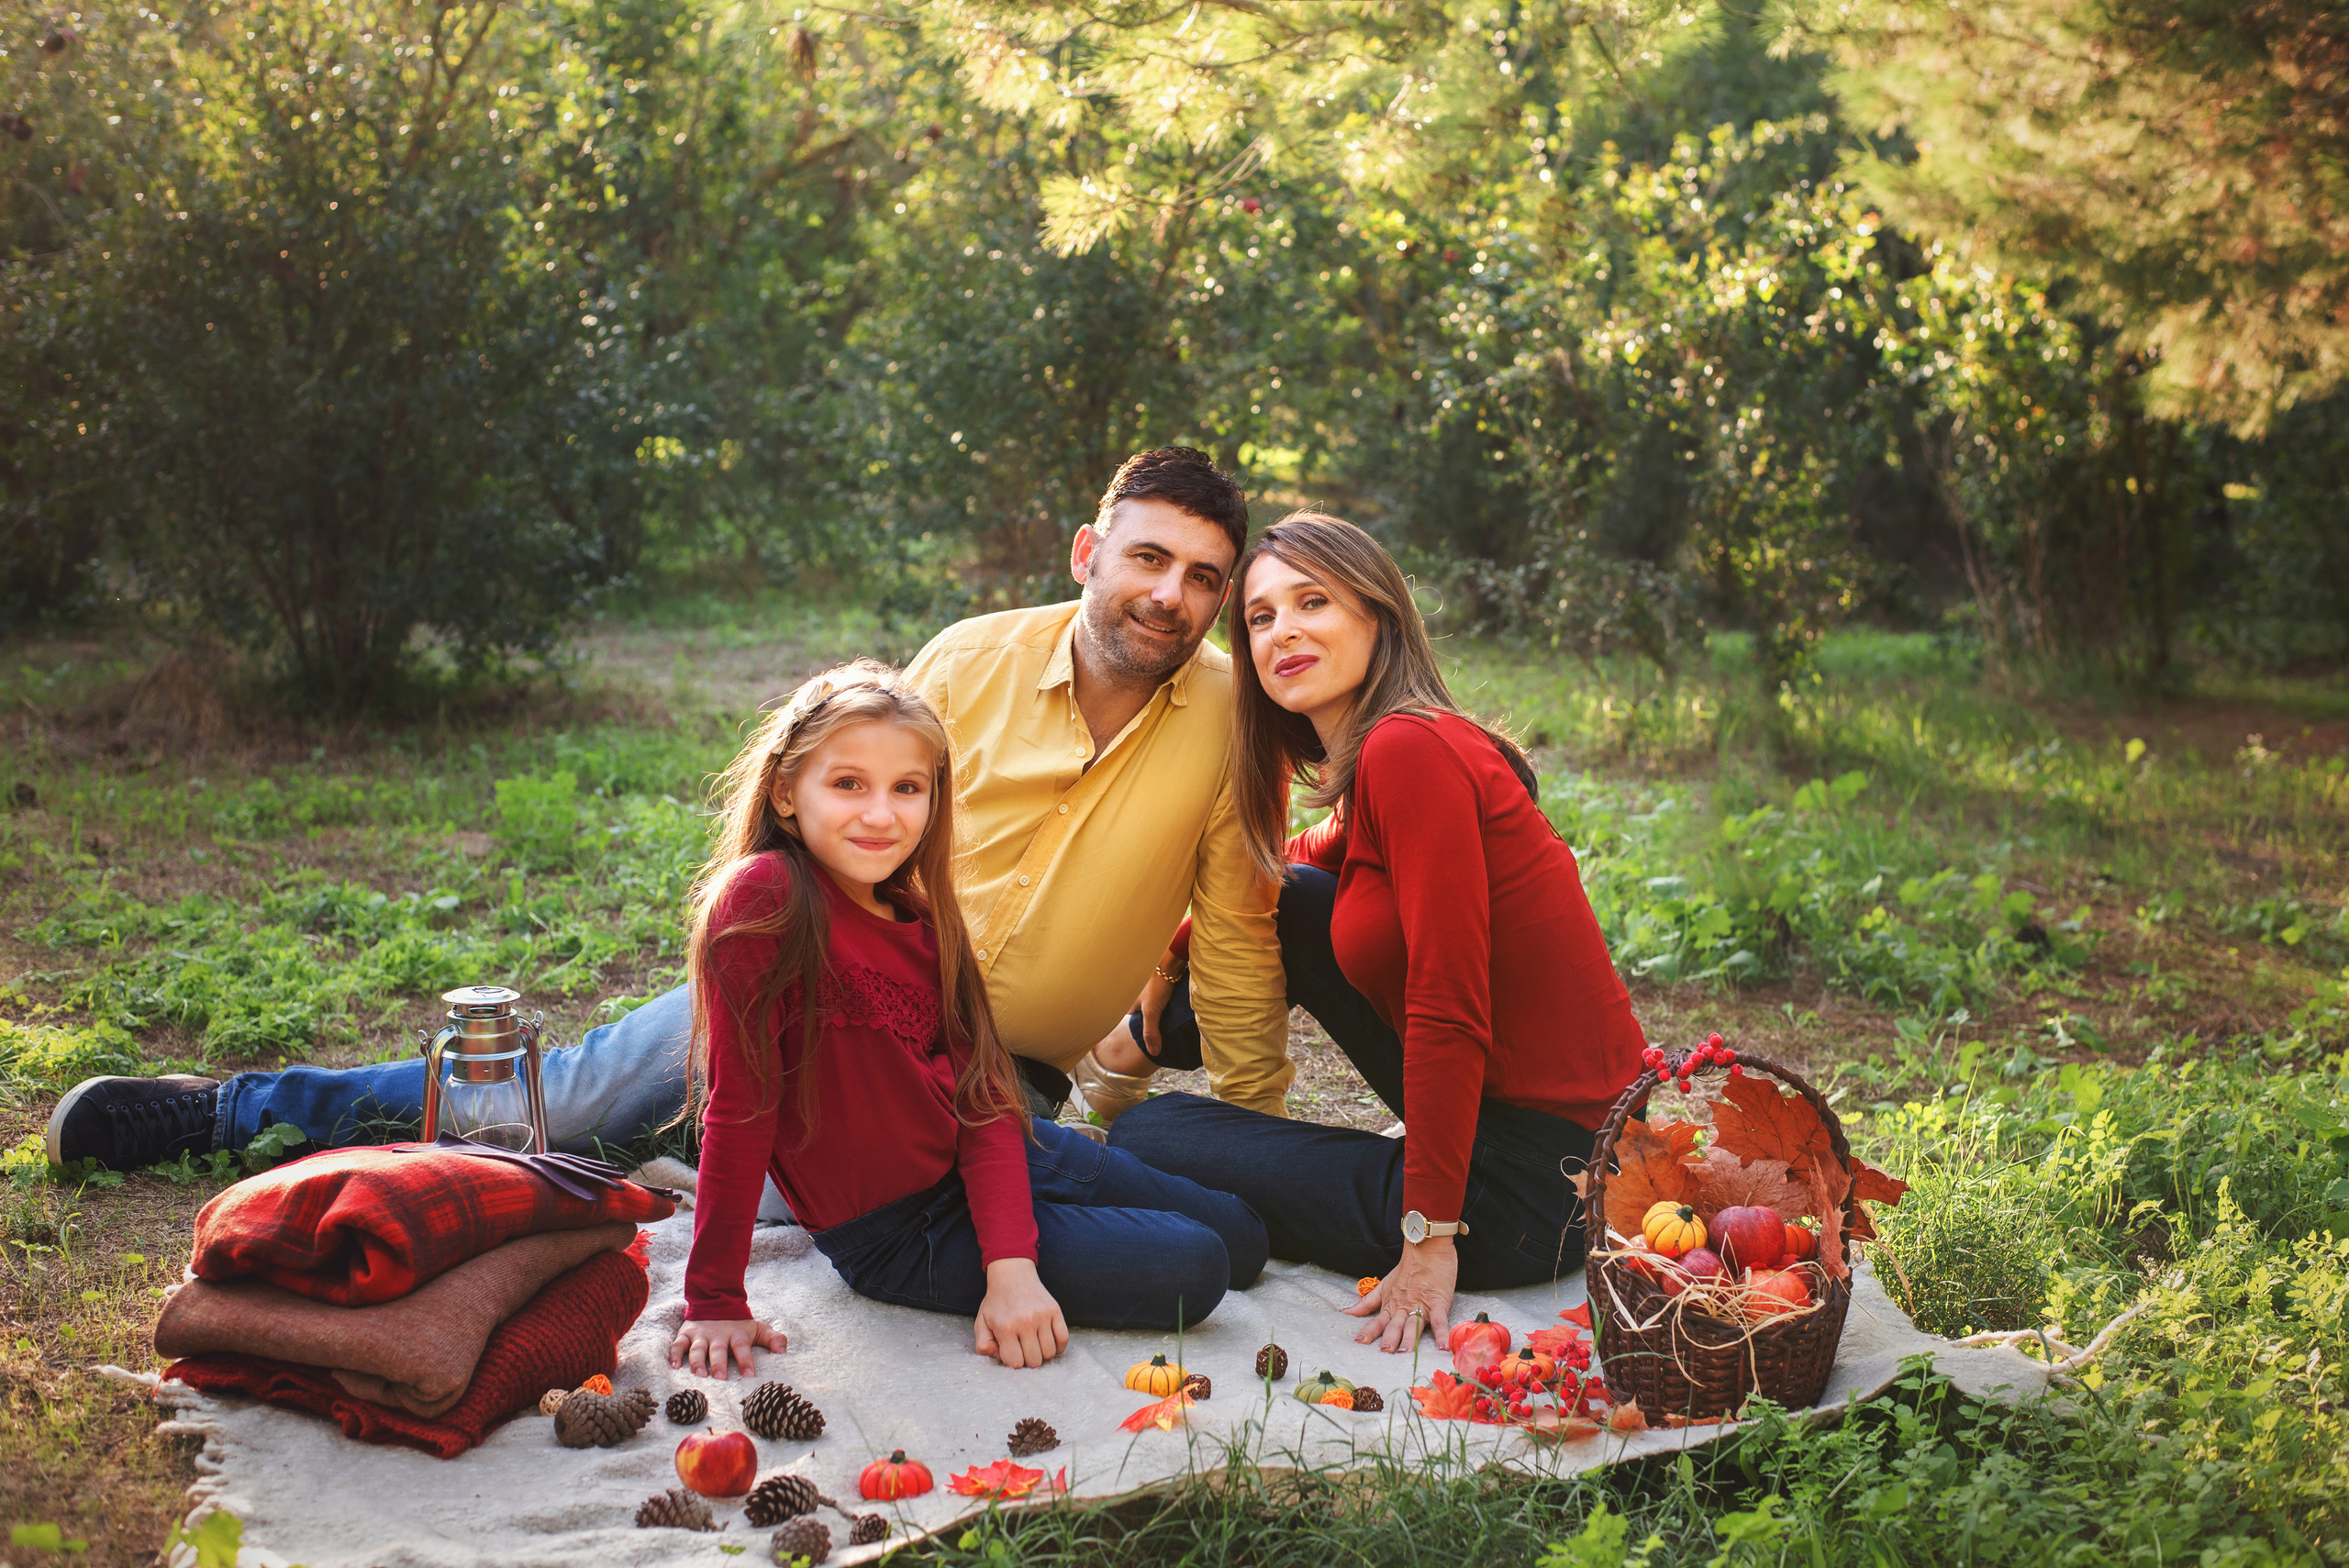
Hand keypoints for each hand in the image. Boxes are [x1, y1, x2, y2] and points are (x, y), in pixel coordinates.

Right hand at [669, 1317, 787, 1379]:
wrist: (715, 1301)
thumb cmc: (738, 1323)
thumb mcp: (757, 1328)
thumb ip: (773, 1339)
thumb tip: (784, 1353)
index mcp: (736, 1333)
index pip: (742, 1347)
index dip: (746, 1360)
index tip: (749, 1375)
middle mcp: (717, 1334)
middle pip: (718, 1350)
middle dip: (719, 1364)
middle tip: (721, 1378)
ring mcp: (700, 1335)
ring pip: (697, 1349)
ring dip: (697, 1362)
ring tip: (700, 1375)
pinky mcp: (686, 1334)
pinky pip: (678, 1344)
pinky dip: (674, 1354)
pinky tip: (674, 1367)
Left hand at [974, 1258, 1069, 1368]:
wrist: (1012, 1274)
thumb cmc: (997, 1302)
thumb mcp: (982, 1322)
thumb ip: (983, 1344)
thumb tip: (994, 1355)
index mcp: (1006, 1327)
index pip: (1015, 1363)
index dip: (1013, 1362)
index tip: (1011, 1352)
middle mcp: (1025, 1322)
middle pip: (1034, 1361)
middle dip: (1028, 1359)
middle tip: (1023, 1348)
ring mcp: (1042, 1316)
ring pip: (1050, 1352)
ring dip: (1042, 1353)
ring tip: (1034, 1343)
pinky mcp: (1055, 1310)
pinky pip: (1063, 1339)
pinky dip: (1057, 1346)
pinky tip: (1048, 1341)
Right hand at [1133, 959, 1176, 1060]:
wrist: (1170, 960)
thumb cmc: (1157, 983)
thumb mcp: (1152, 1010)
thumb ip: (1151, 1031)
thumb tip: (1153, 1052)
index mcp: (1127, 1002)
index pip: (1130, 1021)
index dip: (1137, 1030)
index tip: (1148, 1039)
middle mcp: (1133, 995)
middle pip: (1140, 1014)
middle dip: (1148, 1023)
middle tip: (1161, 1033)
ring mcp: (1144, 989)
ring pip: (1149, 1006)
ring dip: (1157, 1013)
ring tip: (1167, 1022)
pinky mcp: (1156, 985)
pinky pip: (1157, 998)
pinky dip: (1162, 1004)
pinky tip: (1171, 1009)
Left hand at [1344, 1238, 1457, 1352]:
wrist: (1426, 1247)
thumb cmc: (1407, 1267)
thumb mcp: (1384, 1285)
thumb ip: (1366, 1303)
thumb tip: (1345, 1313)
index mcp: (1391, 1304)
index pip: (1377, 1321)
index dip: (1368, 1331)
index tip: (1359, 1342)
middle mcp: (1403, 1307)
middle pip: (1395, 1326)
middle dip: (1390, 1339)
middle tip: (1385, 1352)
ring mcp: (1421, 1305)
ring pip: (1414, 1325)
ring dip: (1411, 1339)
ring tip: (1407, 1353)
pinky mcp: (1438, 1303)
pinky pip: (1439, 1321)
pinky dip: (1442, 1334)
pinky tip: (1443, 1347)